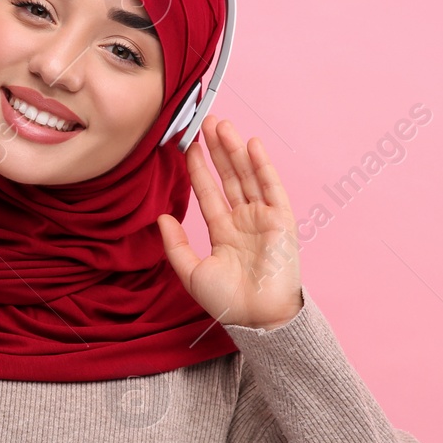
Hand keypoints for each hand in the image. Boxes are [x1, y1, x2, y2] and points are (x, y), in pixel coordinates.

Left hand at [156, 116, 302, 330]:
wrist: (257, 319)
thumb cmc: (228, 302)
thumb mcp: (191, 273)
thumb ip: (175, 245)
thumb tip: (161, 217)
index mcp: (223, 232)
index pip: (208, 192)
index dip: (198, 169)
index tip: (186, 146)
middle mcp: (243, 221)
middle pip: (228, 177)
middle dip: (216, 150)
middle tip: (205, 123)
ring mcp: (263, 219)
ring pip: (247, 176)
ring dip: (235, 150)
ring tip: (222, 125)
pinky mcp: (281, 221)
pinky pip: (271, 188)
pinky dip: (263, 166)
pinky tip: (251, 144)